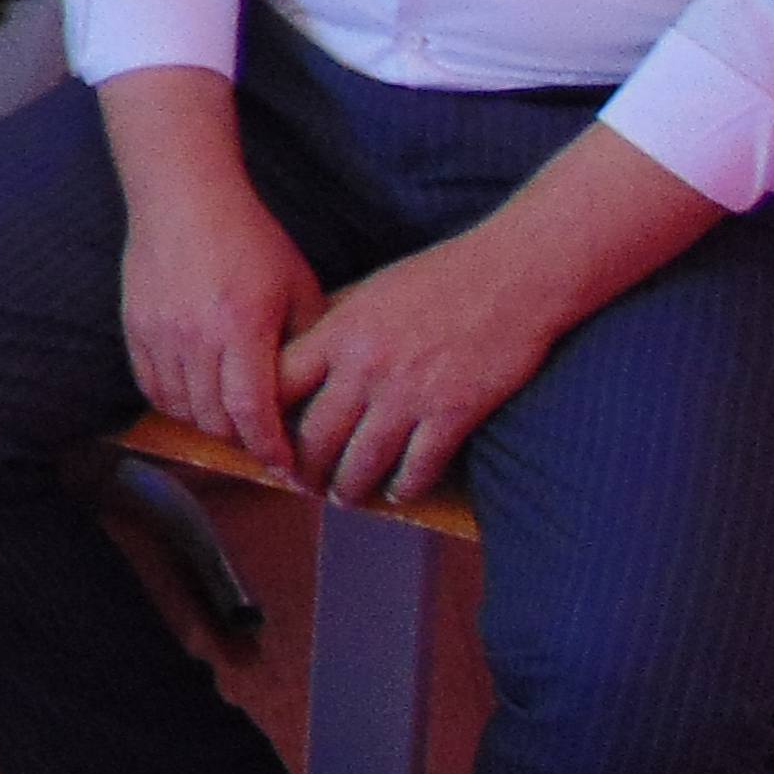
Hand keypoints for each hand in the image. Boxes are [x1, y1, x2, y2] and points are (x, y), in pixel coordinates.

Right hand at [118, 149, 326, 480]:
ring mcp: (160, 331)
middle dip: (243, 440)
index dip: (270, 448)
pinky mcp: (135, 325)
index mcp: (242, 326)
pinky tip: (196, 397)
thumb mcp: (297, 285)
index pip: (253, 411)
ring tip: (231, 419)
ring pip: (181, 407)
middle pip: (215, 417)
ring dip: (209, 422)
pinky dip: (174, 402)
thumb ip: (309, 340)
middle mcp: (195, 335)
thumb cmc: (250, 238)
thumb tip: (322, 391)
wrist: (184, 195)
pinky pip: (151, 385)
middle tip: (264, 444)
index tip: (286, 468)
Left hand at [279, 239, 557, 509]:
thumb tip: (299, 350)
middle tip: (300, 483)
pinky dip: (405, 486)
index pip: (278, 385)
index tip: (262, 437)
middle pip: (315, 435)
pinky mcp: (454, 413)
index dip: (262, 418)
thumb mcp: (368, 290)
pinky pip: (419, 465)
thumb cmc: (438, 276)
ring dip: (348, 487)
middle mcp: (365, 367)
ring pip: (363, 459)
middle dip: (303, 468)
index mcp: (337, 333)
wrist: (511, 277)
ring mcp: (409, 393)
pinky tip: (398, 493)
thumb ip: (333, 323)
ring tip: (342, 497)